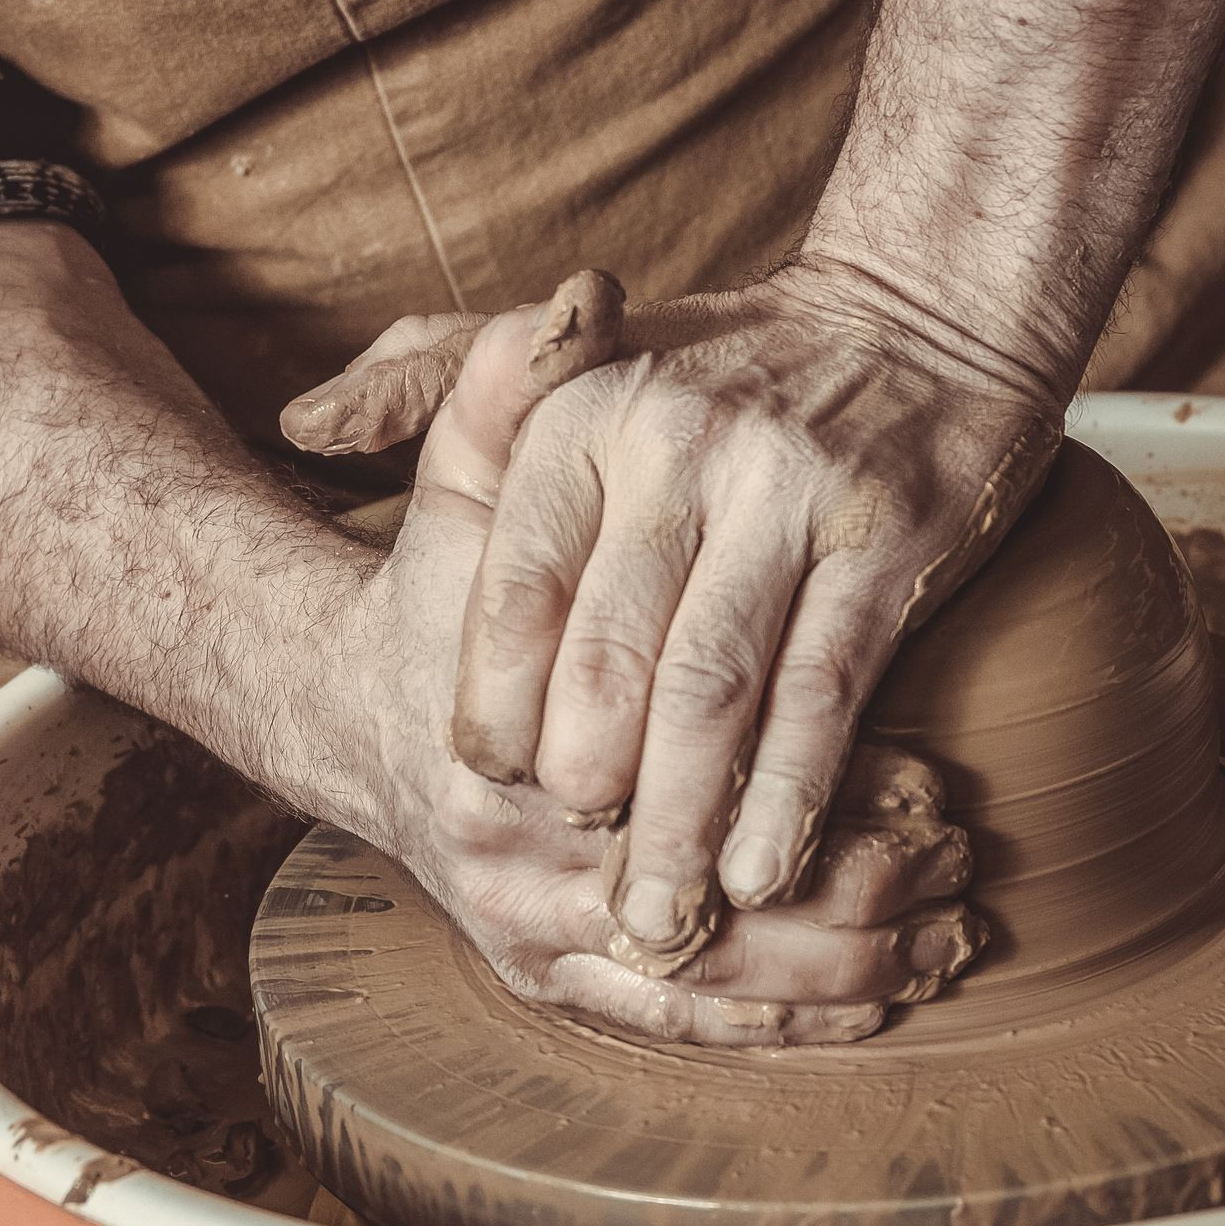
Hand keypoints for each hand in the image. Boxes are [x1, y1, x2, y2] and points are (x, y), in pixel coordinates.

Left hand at [289, 260, 1058, 969]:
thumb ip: (437, 385)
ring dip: (683, 819)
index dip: (498, 697)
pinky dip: (790, 789)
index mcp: (590, 412)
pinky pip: (825, 688)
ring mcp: (790, 493)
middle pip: (611, 654)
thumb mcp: (578, 352)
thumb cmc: (725, 360)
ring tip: (660, 912)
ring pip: (713, 686)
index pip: (517, 581)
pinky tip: (763, 867)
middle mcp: (682, 444)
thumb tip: (303, 427)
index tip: (487, 781)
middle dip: (587, 782)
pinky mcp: (887, 539)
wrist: (921, 313)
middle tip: (576, 871)